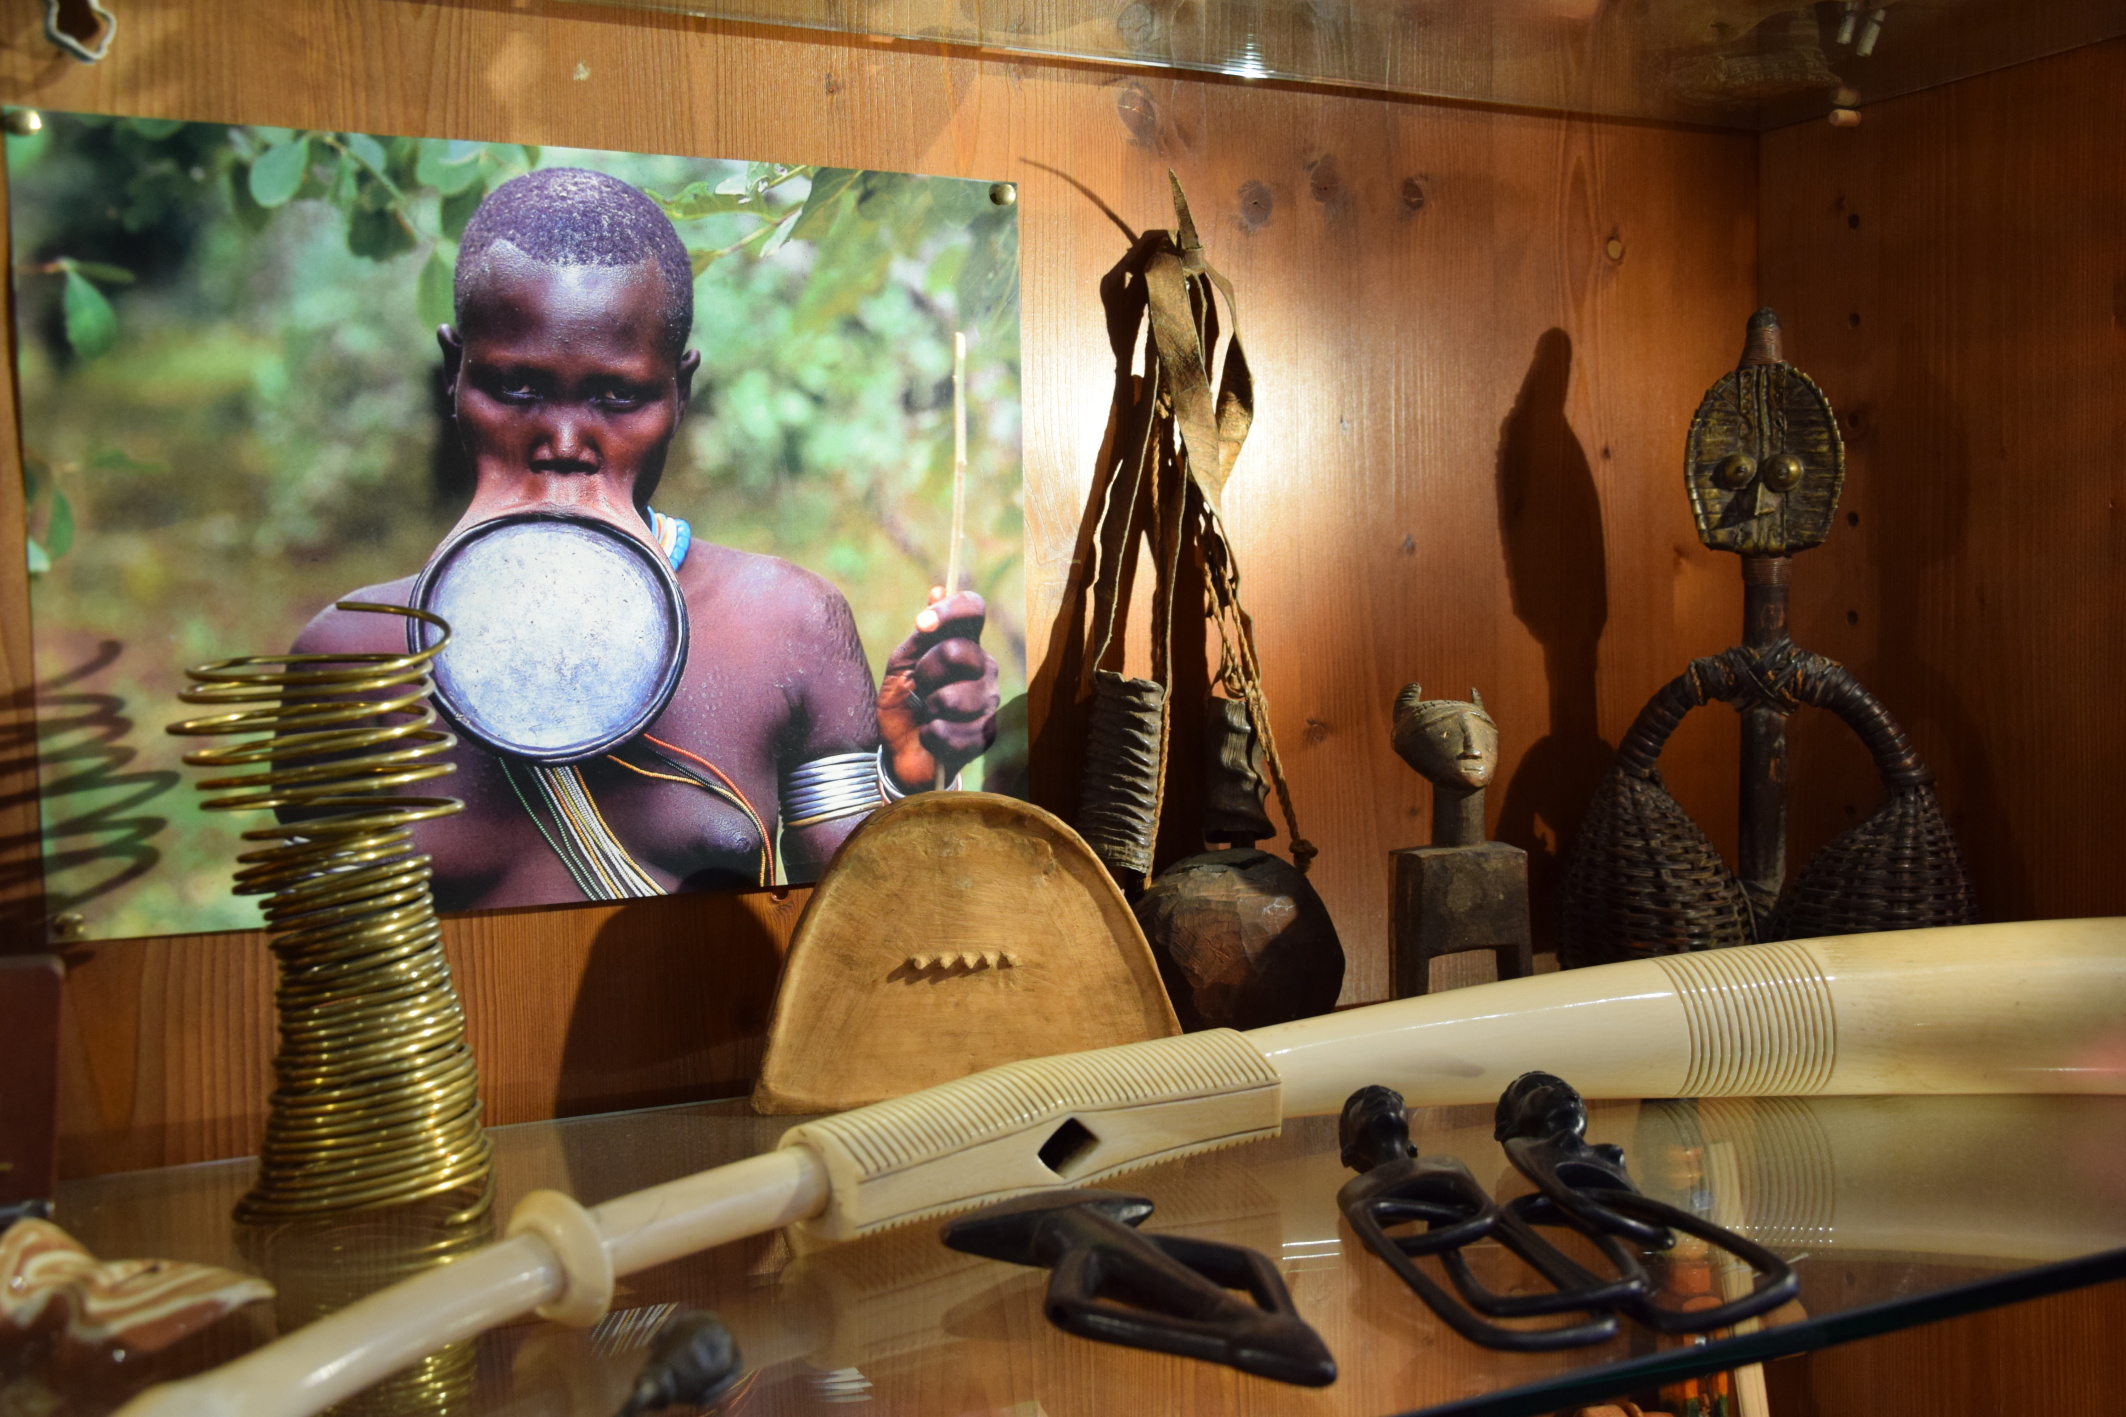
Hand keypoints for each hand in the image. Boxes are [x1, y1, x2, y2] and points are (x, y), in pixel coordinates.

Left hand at [877, 588, 999, 790]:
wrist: (902, 755)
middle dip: (926, 671)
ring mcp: (989, 701)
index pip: (973, 609)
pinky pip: (951, 731)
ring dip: (928, 708)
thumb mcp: (902, 666)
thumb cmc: (903, 704)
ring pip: (954, 696)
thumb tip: (937, 588)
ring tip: (928, 715)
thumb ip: (920, 636)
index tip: (922, 625)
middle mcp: (984, 667)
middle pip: (959, 651)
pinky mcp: (986, 735)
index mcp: (964, 643)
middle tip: (919, 686)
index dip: (950, 610)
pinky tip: (932, 737)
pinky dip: (931, 736)